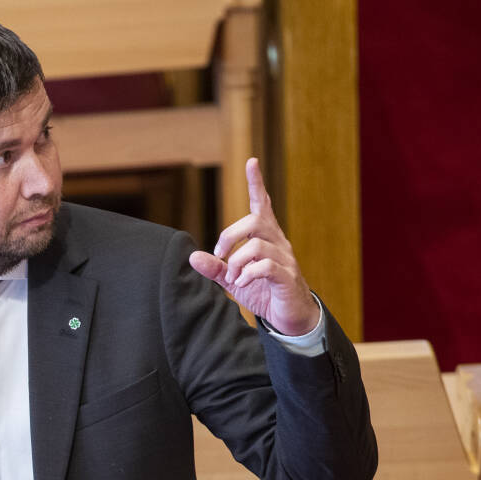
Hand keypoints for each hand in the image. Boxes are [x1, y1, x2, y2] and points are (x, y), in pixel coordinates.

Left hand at [188, 158, 319, 335]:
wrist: (289, 317)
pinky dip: (248, 274)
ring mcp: (285, 259)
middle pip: (254, 221)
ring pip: (257, 245)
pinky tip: (242, 284)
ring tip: (233, 279)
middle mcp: (278, 243)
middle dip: (229, 236)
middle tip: (220, 256)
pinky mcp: (287, 277)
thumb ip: (215, 267)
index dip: (256, 184)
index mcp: (266, 238)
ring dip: (237, 261)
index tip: (251, 162)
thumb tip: (192, 256)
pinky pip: (266, 266)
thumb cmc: (263, 292)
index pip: (262, 205)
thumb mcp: (234, 279)